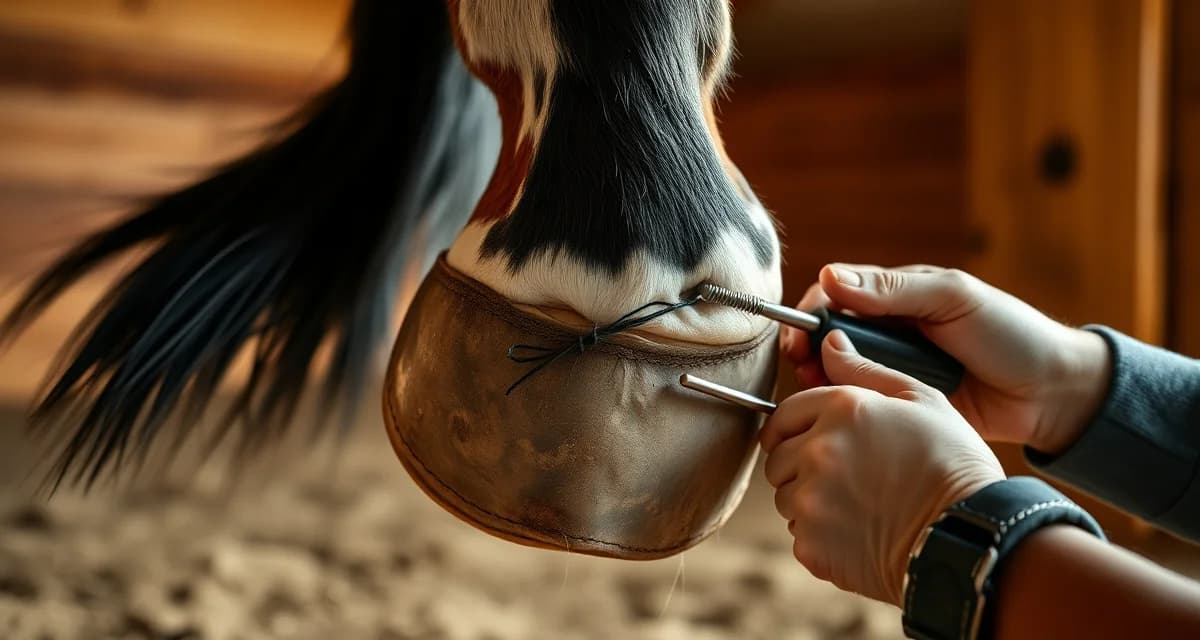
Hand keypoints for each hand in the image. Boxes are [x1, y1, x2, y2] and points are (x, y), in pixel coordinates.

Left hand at [762, 330, 1005, 605]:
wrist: (971, 539)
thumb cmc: (954, 465)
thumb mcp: (923, 401)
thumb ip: (866, 370)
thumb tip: (830, 342)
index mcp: (840, 409)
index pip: (784, 413)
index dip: (793, 426)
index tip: (806, 439)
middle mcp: (817, 450)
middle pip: (779, 457)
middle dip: (800, 464)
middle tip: (842, 476)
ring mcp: (811, 500)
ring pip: (786, 497)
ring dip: (809, 500)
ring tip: (856, 505)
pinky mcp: (812, 545)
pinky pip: (800, 535)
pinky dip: (821, 536)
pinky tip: (859, 533)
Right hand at [781, 264, 1111, 454]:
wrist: (1054, 395)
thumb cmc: (1011, 335)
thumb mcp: (953, 299)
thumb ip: (893, 291)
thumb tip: (830, 277)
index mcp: (900, 297)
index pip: (838, 296)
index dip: (813, 314)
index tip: (802, 337)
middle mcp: (892, 331)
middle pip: (831, 337)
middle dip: (810, 352)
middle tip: (803, 370)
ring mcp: (896, 369)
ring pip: (842, 372)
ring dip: (824, 381)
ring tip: (821, 395)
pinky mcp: (903, 405)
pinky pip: (865, 404)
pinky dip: (849, 407)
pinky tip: (843, 415)